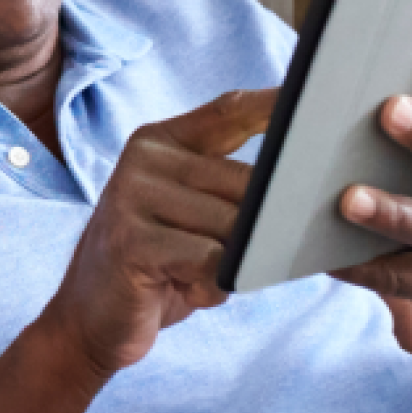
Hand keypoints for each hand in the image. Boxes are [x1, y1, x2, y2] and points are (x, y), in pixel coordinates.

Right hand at [45, 87, 274, 378]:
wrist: (90, 315)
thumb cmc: (158, 261)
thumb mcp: (190, 211)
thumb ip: (229, 187)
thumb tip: (302, 182)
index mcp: (160, 140)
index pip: (229, 111)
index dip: (276, 105)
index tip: (321, 97)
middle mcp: (144, 159)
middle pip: (244, 180)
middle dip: (266, 220)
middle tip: (259, 250)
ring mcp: (132, 196)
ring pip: (232, 224)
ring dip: (234, 260)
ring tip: (199, 274)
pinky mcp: (131, 241)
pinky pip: (208, 260)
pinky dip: (212, 284)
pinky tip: (185, 289)